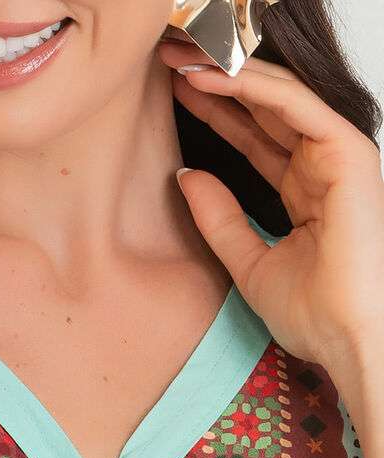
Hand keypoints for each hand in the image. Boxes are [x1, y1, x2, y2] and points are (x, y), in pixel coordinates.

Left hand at [155, 38, 383, 394]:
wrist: (348, 340)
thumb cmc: (315, 315)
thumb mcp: (247, 262)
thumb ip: (219, 218)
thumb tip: (186, 175)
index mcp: (305, 191)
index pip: (255, 137)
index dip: (216, 112)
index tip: (174, 92)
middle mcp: (323, 166)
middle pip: (264, 110)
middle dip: (217, 80)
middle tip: (170, 58)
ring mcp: (338, 156)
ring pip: (278, 98)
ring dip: (228, 73)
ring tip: (180, 57)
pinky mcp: (347, 153)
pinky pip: (294, 107)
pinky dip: (252, 89)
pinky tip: (210, 78)